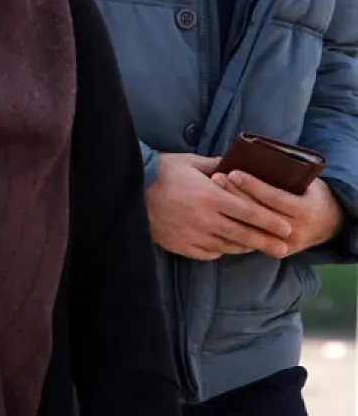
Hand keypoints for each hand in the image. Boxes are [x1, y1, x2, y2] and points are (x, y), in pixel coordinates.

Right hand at [146, 154, 293, 260]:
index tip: (287, 229)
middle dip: (267, 242)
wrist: (129, 189)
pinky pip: (208, 253)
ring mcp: (192, 234)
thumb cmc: (162, 172)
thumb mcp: (190, 162)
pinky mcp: (180, 245)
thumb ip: (217, 164)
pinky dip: (220, 251)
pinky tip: (226, 247)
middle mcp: (204, 218)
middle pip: (244, 234)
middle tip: (284, 249)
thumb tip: (238, 164)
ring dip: (245, 247)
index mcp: (210, 196)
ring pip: (228, 246)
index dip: (270, 222)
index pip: (249, 212)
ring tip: (257, 248)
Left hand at [211, 171, 345, 257]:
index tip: (233, 172)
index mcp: (305, 211)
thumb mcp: (308, 184)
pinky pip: (253, 241)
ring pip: (253, 227)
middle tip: (216, 178)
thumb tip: (256, 160)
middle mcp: (296, 230)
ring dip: (230, 210)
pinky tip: (218, 213)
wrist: (330, 224)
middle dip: (235, 195)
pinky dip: (235, 227)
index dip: (253, 185)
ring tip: (212, 191)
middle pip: (259, 213)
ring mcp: (286, 244)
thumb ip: (288, 178)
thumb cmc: (314, 196)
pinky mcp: (278, 251)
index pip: (274, 197)